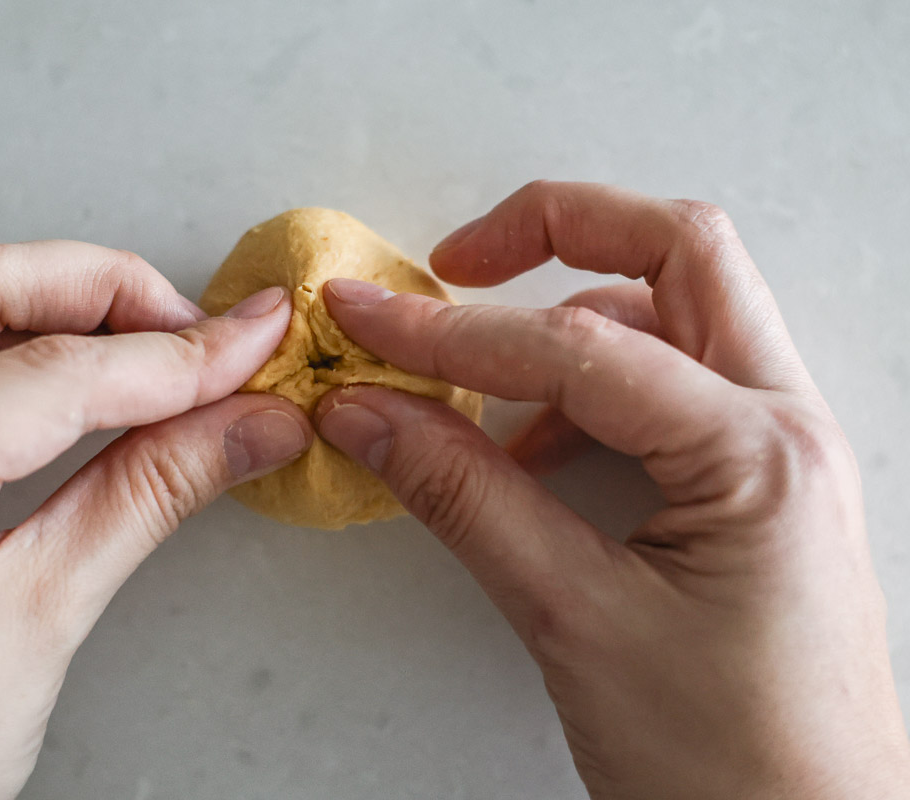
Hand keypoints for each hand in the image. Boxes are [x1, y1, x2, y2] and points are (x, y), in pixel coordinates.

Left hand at [0, 239, 311, 798]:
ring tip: (159, 355)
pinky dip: (15, 348)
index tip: (259, 347)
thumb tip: (252, 425)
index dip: (179, 354)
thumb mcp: (42, 617)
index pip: (57, 371)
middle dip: (109, 290)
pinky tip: (84, 384)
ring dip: (62, 308)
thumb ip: (152, 493)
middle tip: (204, 336)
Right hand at [314, 181, 909, 798]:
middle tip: (456, 263)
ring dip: (572, 316)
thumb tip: (367, 410)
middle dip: (558, 232)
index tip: (362, 316)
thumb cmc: (724, 764)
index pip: (577, 346)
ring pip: (680, 310)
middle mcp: (786, 425)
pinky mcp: (754, 484)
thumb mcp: (574, 619)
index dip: (450, 328)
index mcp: (759, 452)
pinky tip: (531, 447)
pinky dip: (593, 383)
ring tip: (481, 379)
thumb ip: (463, 497)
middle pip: (678, 252)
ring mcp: (778, 449)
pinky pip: (673, 384)